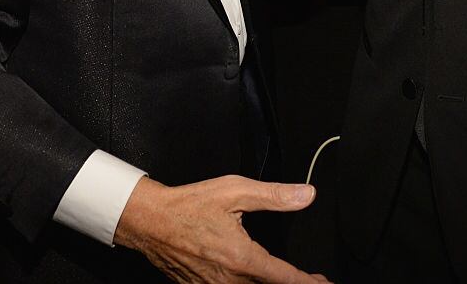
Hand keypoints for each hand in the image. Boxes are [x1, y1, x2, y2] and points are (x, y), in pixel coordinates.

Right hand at [114, 174, 329, 282]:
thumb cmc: (190, 204)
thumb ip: (274, 196)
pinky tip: (253, 280)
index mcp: (242, 258)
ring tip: (285, 280)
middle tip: (314, 283)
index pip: (285, 278)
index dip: (308, 283)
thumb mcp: (236, 191)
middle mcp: (230, 280)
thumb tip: (306, 195)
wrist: (152, 221)